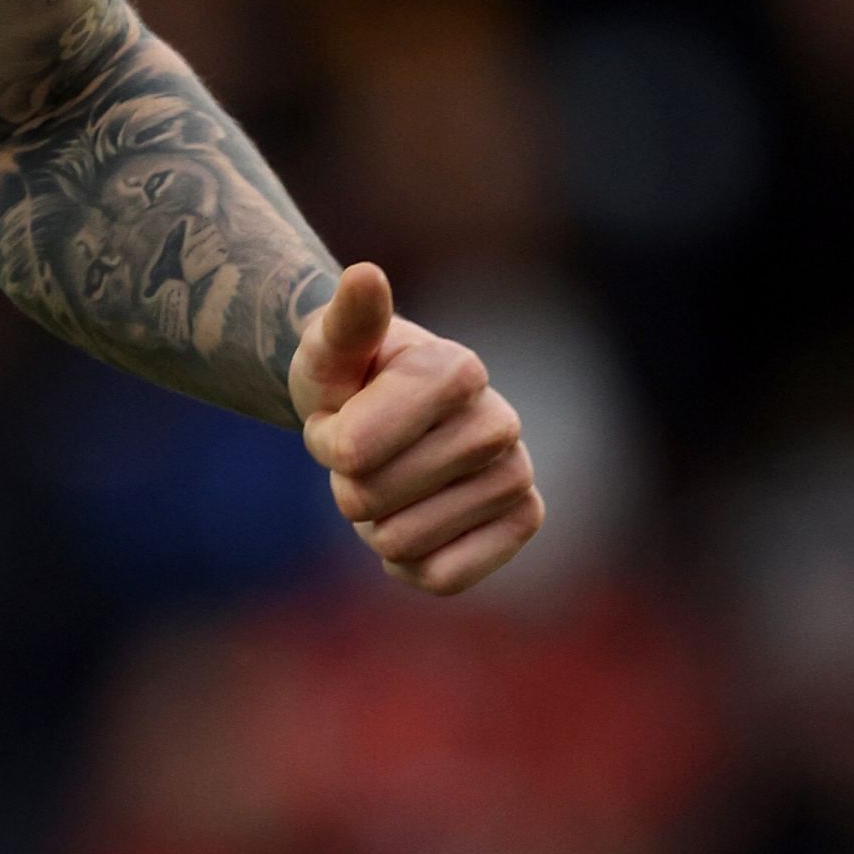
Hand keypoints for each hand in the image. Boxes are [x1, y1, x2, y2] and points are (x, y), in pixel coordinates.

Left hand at [292, 262, 543, 599]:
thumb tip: (365, 276)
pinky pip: (442, 577)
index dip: (328, 444)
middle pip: (370, 502)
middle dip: (348, 486)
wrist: (384, 414)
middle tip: (368, 455)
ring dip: (377, 525)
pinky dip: (410, 565)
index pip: (353, 452)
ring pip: (401, 545)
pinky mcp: (524, 521)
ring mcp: (518, 474)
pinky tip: (419, 523)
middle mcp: (502, 422)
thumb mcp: (330, 348)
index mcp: (458, 370)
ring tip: (394, 482)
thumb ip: (347, 320)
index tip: (342, 418)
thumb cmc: (350, 379)